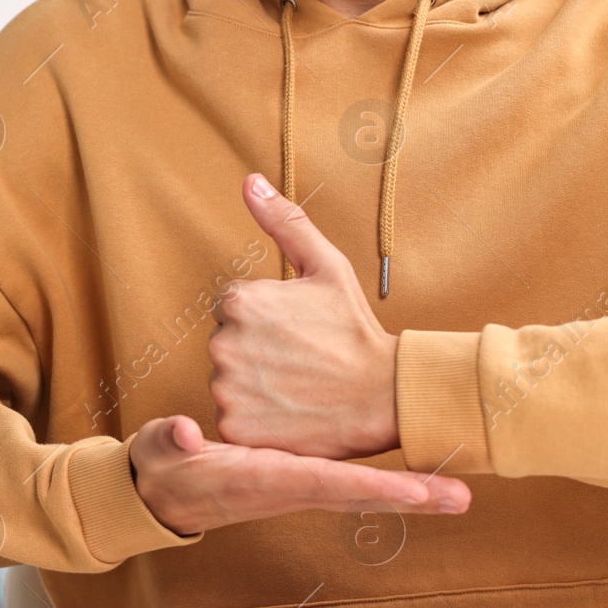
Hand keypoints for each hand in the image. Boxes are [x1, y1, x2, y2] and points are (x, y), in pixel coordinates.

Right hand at [130, 415, 467, 535]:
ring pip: (363, 491)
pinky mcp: (302, 477)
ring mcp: (300, 484)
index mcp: (262, 478)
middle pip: (360, 495)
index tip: (413, 490)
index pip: (324, 482)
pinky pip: (351, 483)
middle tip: (461, 497)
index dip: (370, 485)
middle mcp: (290, 485)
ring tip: (457, 491)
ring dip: (410, 493)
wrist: (163, 493)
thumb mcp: (161, 451)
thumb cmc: (164, 470)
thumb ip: (169, 441)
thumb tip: (185, 432)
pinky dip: (388, 483)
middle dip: (411, 498)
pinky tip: (418, 479)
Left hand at [208, 173, 398, 459]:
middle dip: (255, 349)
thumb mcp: (327, 266)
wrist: (383, 395)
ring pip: (227, 380)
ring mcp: (227, 387)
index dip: (267, 318)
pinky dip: (255, 417)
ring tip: (296, 385)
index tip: (297, 330)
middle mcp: (225, 342)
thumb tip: (249, 181)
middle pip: (226, 342)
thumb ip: (284, 222)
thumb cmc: (355, 330)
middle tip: (300, 359)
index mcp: (242, 300)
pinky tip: (288, 411)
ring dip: (253, 383)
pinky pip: (232, 417)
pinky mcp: (234, 426)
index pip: (232, 306)